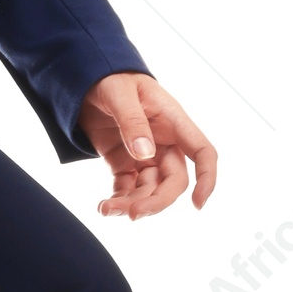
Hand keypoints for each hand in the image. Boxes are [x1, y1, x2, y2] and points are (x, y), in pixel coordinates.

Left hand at [79, 73, 216, 221]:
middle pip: (173, 181)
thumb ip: (132, 122)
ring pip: (149, 190)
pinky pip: (127, 188)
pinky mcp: (124, 163)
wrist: (86, 77)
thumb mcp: (120, 93)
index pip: (202, 152)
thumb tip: (145, 153)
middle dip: (157, 201)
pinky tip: (104, 207)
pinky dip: (118, 201)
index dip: (207, 178)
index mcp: (173, 122)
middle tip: (134, 214)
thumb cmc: (111, 77)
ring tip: (107, 210)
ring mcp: (144, 155)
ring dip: (133, 204)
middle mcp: (164, 142)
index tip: (197, 205)